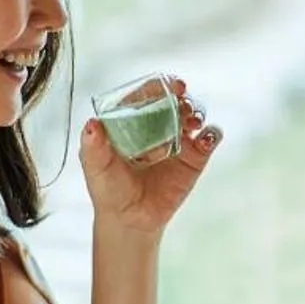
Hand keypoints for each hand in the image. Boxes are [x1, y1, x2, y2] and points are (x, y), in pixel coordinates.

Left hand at [83, 76, 222, 239]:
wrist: (131, 219)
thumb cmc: (109, 189)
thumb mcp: (96, 167)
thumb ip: (93, 146)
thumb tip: (92, 123)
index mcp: (134, 119)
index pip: (147, 94)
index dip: (158, 85)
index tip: (167, 84)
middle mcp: (158, 125)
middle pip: (175, 99)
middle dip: (181, 94)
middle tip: (182, 97)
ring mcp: (179, 139)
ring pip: (195, 114)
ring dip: (197, 111)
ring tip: (192, 122)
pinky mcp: (196, 157)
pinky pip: (211, 137)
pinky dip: (212, 133)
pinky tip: (204, 139)